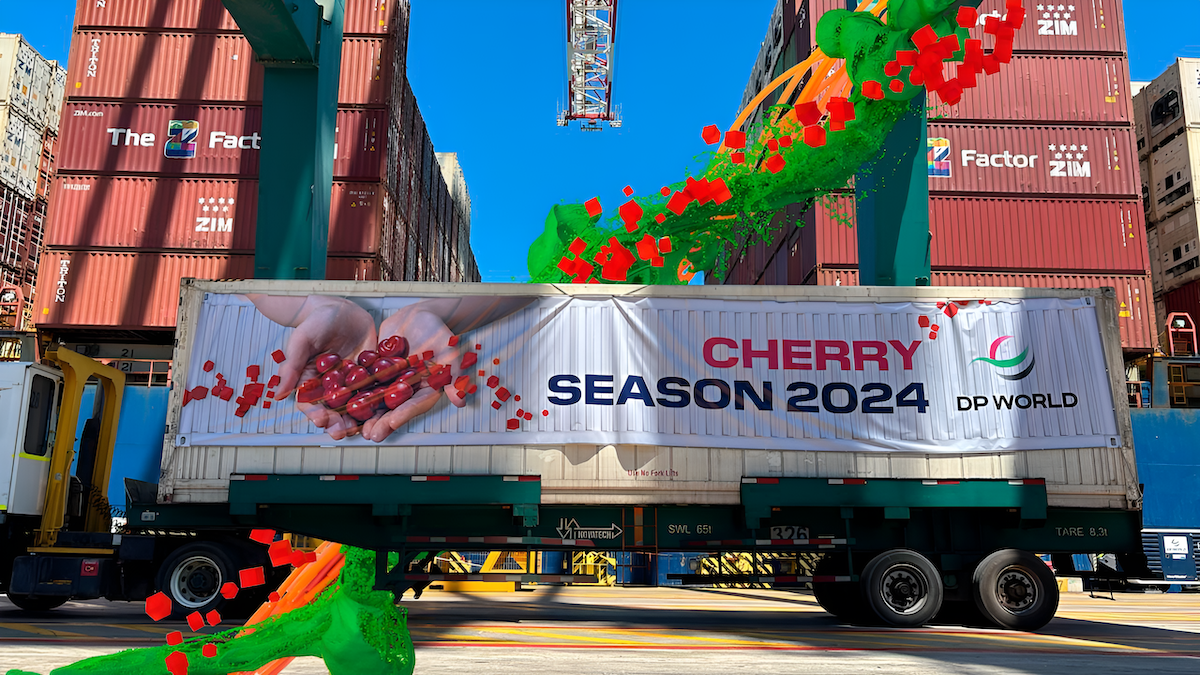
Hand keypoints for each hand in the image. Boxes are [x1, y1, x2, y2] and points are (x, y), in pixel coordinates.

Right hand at [250, 295, 378, 439]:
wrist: (341, 310)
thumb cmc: (316, 322)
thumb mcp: (302, 341)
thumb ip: (292, 367)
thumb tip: (278, 394)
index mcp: (310, 382)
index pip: (310, 403)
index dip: (315, 414)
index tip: (321, 422)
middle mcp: (330, 387)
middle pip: (333, 410)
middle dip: (337, 423)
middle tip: (343, 433)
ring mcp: (351, 383)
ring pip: (354, 406)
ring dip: (358, 419)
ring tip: (363, 430)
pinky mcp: (369, 376)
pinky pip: (374, 391)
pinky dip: (379, 401)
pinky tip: (384, 410)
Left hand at [360, 306, 464, 441]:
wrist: (419, 314)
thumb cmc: (438, 330)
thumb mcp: (448, 351)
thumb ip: (454, 374)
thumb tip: (461, 400)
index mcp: (426, 389)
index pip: (415, 405)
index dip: (403, 415)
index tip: (390, 423)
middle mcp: (407, 390)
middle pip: (394, 409)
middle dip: (381, 422)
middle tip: (369, 434)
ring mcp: (391, 383)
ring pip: (377, 401)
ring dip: (365, 415)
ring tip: (353, 426)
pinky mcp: (376, 373)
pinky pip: (364, 385)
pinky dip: (353, 393)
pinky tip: (339, 402)